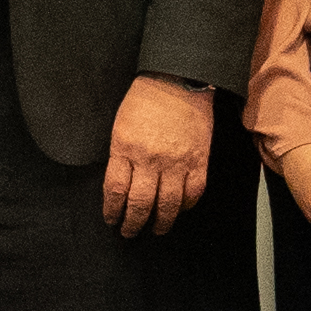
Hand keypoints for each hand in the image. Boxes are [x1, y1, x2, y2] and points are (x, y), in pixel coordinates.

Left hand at [103, 78, 214, 238]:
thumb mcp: (121, 126)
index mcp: (125, 148)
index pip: (116, 191)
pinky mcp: (198, 160)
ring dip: (160, 223)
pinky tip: (180, 210)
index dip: (112, 211)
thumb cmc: (146, 99)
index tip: (111, 220)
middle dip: (132, 224)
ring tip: (155, 230)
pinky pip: (193, 193)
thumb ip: (120, 156)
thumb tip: (120, 186)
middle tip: (129, 232)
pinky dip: (186, 206)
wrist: (179, 79)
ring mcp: (177, 162)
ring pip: (168, 205)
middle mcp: (150, 159)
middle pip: (140, 204)